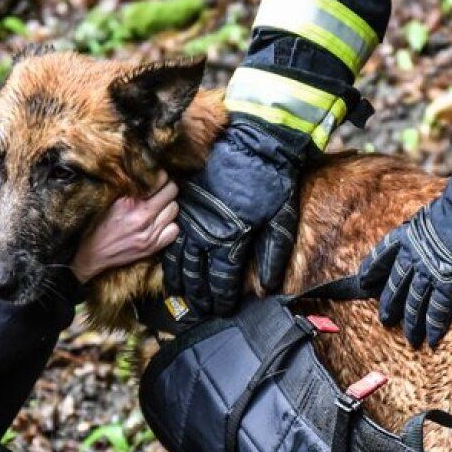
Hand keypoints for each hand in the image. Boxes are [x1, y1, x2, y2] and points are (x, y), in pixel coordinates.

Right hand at [73, 177, 179, 282]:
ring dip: (168, 206)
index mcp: (129, 202)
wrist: (94, 254)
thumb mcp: (110, 201)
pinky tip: (161, 224)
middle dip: (168, 189)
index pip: (160, 179)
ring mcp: (150, 233)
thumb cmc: (99, 226)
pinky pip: (175, 230)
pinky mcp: (154, 246)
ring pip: (175, 209)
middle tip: (161, 190)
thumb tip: (145, 175)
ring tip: (160, 207)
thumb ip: (129, 189)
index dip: (161, 176)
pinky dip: (170, 225)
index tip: (158, 177)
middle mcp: (142, 216)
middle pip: (172, 192)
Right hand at [163, 118, 308, 316]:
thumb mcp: (280, 218)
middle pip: (196, 275)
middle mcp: (206, 234)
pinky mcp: (183, 202)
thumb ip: (272, 254)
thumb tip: (268, 286)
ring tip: (181, 295)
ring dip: (181, 281)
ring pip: (179, 259)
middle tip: (199, 310)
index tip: (222, 309)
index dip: (222, 298)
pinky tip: (171, 265)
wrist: (252, 141)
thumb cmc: (272, 179)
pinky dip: (170, 255)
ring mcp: (191, 218)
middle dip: (198, 297)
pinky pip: (170, 235)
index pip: (222, 280)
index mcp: (231, 240)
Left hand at [359, 168, 451, 347]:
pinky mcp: (449, 282)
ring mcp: (429, 270)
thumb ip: (429, 226)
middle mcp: (413, 255)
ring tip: (409, 338)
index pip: (383, 253)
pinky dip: (435, 324)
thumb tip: (433, 229)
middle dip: (390, 304)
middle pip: (396, 285)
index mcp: (408, 234)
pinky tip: (431, 338)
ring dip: (412, 322)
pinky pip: (438, 307)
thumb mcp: (435, 212)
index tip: (363, 280)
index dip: (372, 268)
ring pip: (415, 301)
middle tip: (384, 320)